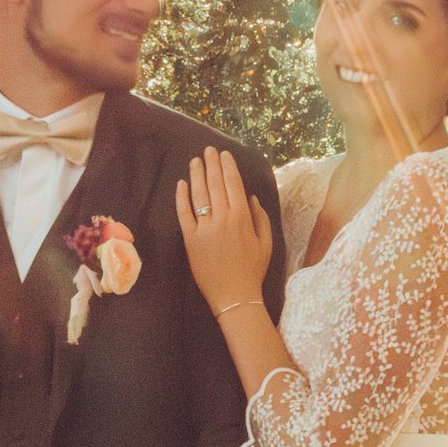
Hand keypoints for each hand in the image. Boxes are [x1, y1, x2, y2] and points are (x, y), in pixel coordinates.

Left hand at [176, 149, 272, 319]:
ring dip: (196, 175)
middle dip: (211, 164)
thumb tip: (251, 197)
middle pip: (215, 184)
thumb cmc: (252, 270)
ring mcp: (204, 228)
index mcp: (242, 217)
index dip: (227, 167)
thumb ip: (260, 218)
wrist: (235, 296)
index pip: (233, 184)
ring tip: (195, 161)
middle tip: (208, 150)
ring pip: (199, 194)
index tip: (224, 154)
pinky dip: (182, 197)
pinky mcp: (190, 239)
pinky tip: (181, 184)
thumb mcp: (266, 243)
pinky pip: (184, 213)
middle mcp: (223, 219)